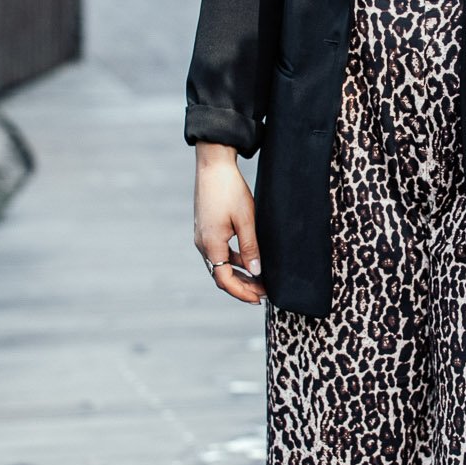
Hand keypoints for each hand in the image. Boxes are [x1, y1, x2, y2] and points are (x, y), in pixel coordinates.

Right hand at [193, 143, 265, 303]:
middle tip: (263, 293)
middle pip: (221, 276)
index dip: (242, 292)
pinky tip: (249, 261)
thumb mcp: (246, 220)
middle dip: (242, 287)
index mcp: (211, 244)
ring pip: (220, 265)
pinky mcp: (206, 230)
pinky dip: (234, 261)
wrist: (213, 166)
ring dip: (239, 275)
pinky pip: (219, 253)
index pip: (225, 280)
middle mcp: (203, 244)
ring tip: (259, 280)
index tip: (259, 298)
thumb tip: (256, 272)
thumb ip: (251, 248)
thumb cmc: (230, 190)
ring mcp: (202, 237)